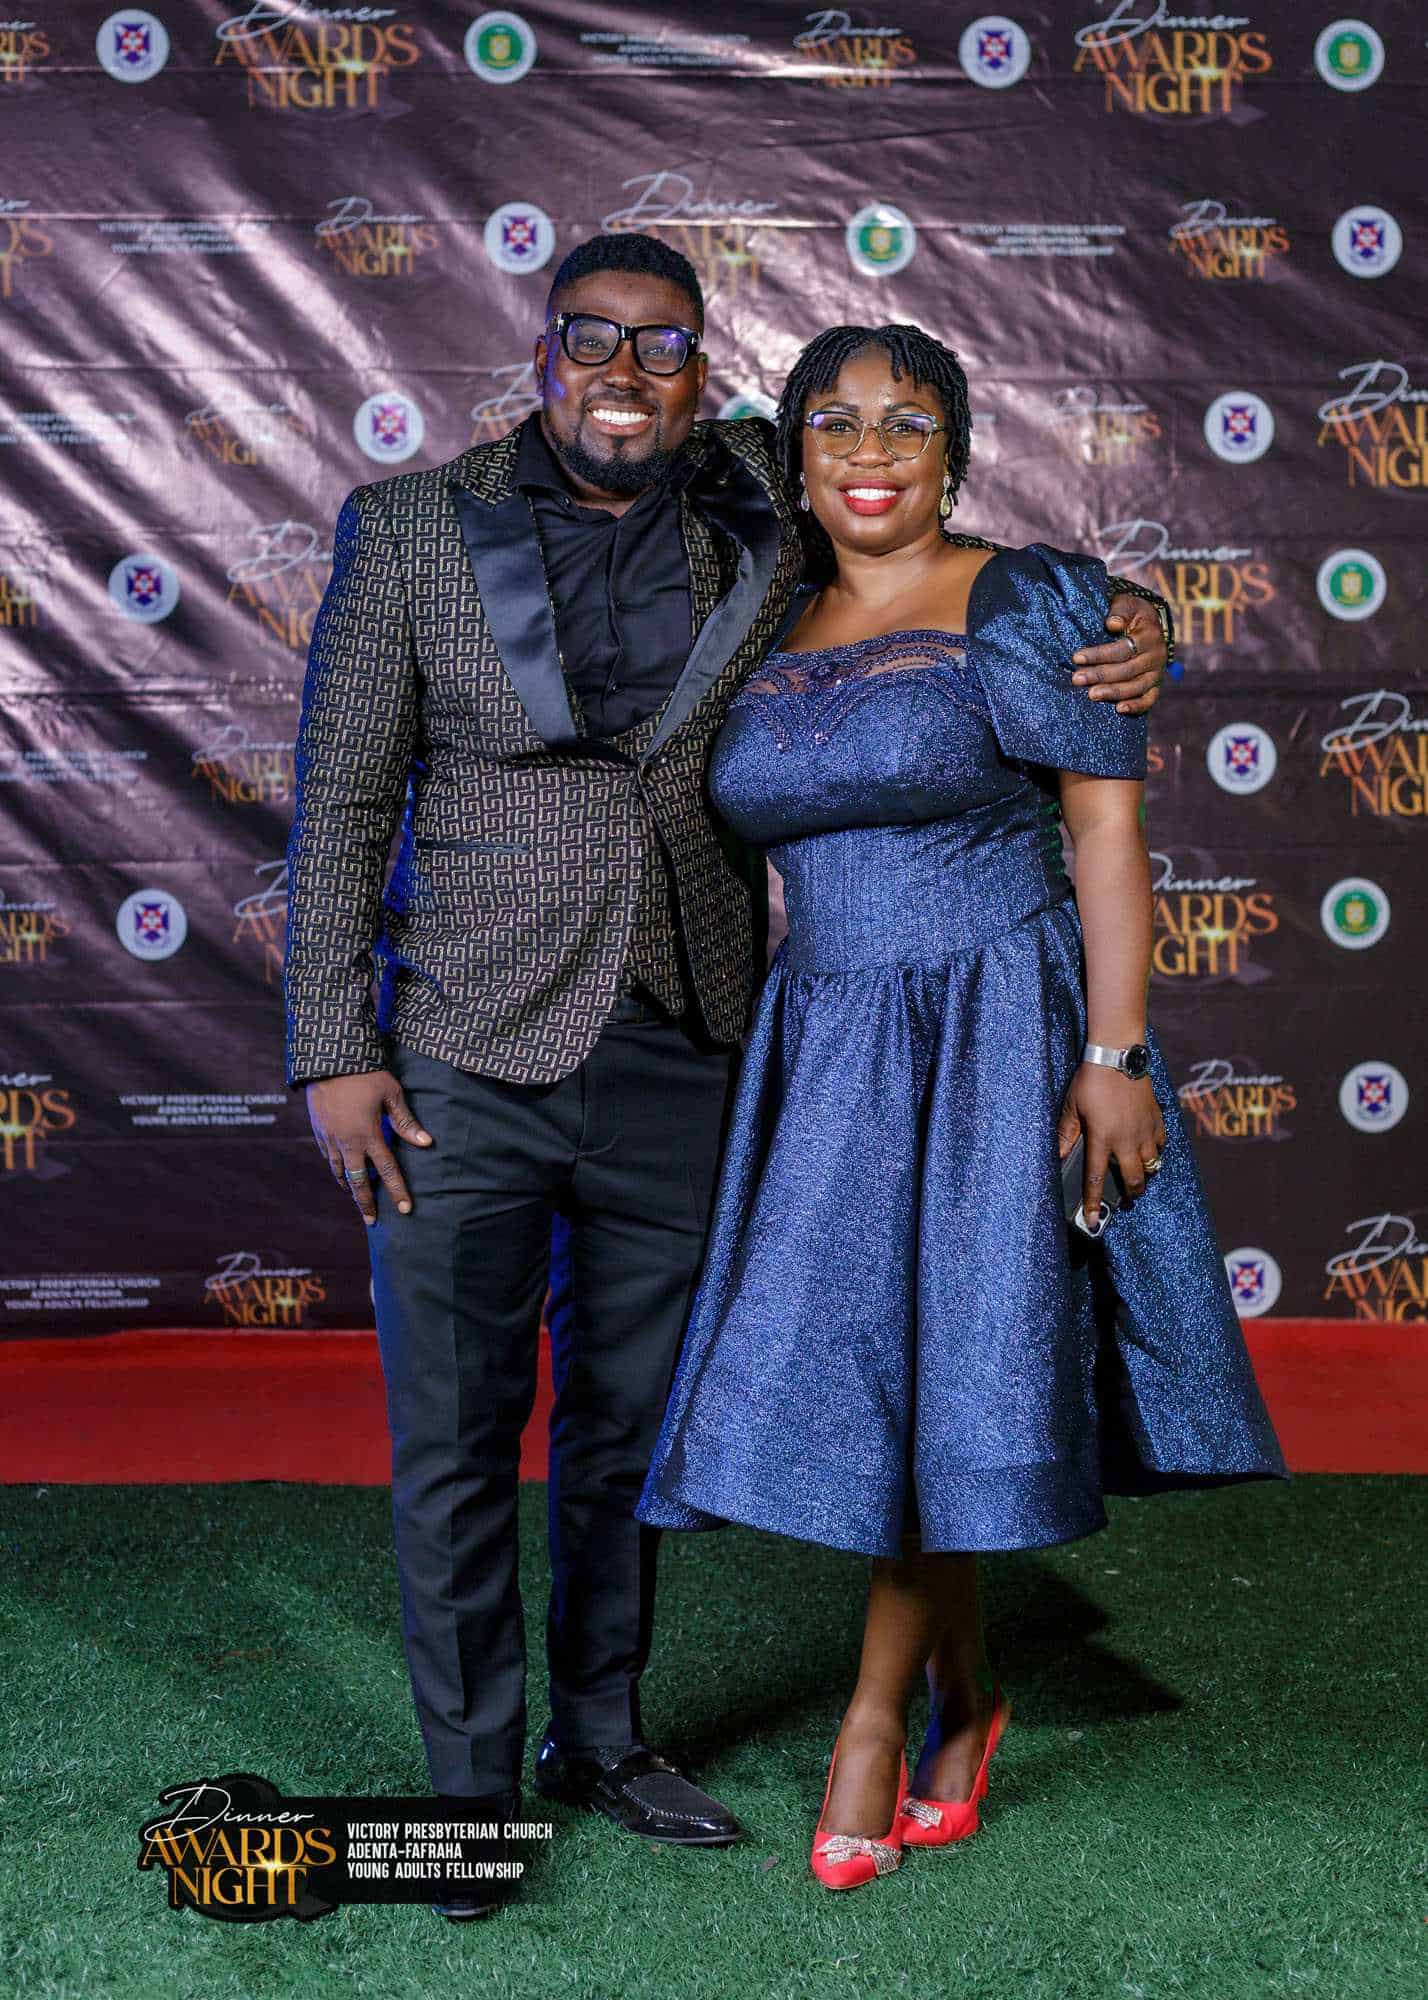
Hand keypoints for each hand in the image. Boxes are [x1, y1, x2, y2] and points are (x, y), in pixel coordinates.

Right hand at [306, 1070, 433, 1225]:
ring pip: (339, 1172)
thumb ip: (405, 1122)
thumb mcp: (391, 1094)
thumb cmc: (365, 1074)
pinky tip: (340, 1172)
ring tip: (356, 1199)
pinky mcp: (318, 1131)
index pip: (387, 1170)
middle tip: (372, 1220)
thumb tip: (426, 1143)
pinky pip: (328, 1157)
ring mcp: (330, 1138)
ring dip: (349, 1188)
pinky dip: (336, 1169)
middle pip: (358, 1181)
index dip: (397, 1190)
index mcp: (369, 1135)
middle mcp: (348, 1142)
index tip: (405, 1210)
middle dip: (366, 1203)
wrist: (328, 1060)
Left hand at [1057, 1063, 1166, 1215]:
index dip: (1093, 1202)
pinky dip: (1155, 1152)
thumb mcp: (1071, 1107)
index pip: (1095, 1179)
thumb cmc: (1091, 1081)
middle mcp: (1126, 1140)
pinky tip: (1148, 1150)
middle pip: (1133, 1179)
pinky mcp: (1157, 1119)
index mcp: (1102, 1139)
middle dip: (1130, 1194)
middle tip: (1125, 1198)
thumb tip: (1057, 1156)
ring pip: (1151, 1165)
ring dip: (1144, 1175)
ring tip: (1136, 1176)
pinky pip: (1161, 1145)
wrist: (1118, 1056)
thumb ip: (1066, 1134)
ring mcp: (1145, 1131)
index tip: (1092, 1221)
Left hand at [1071, 595, 1166, 715]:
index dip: (1099, 654)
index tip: (1076, 657)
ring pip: (1136, 687)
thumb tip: (1112, 623)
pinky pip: (1149, 700)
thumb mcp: (1127, 603)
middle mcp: (1156, 656)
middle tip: (1076, 679)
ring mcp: (1157, 673)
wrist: (1148, 624)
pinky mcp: (1155, 686)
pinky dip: (1136, 706)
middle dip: (1099, 675)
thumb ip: (1119, 610)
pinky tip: (1118, 710)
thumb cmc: (1131, 613)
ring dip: (1112, 693)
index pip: (1122, 649)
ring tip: (1090, 695)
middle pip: (1127, 670)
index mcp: (1149, 635)